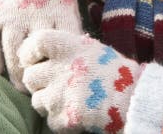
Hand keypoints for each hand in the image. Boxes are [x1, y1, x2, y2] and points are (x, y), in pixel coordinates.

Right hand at [0, 0, 81, 91]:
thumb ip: (68, 24)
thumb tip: (76, 55)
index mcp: (62, 11)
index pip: (63, 52)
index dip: (63, 71)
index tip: (64, 80)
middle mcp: (37, 15)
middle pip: (36, 62)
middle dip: (38, 80)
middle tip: (40, 88)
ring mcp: (12, 15)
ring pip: (12, 60)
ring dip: (15, 77)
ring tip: (20, 85)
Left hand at [19, 30, 142, 133]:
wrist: (134, 99)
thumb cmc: (115, 71)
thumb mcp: (91, 48)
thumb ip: (67, 48)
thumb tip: (42, 52)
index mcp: (68, 47)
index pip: (35, 43)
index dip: (29, 51)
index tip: (32, 59)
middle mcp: (60, 69)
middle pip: (30, 76)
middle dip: (38, 81)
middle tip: (53, 83)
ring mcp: (59, 95)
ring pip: (36, 100)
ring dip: (47, 101)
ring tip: (66, 99)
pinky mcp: (63, 118)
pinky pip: (50, 120)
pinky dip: (59, 119)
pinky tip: (75, 113)